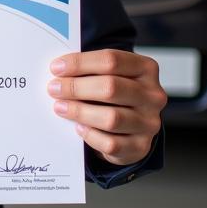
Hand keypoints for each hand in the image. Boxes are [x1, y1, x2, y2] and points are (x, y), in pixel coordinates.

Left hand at [47, 49, 165, 165]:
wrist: (131, 124)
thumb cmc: (114, 93)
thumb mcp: (108, 73)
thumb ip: (89, 69)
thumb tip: (58, 70)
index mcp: (146, 68)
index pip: (111, 60)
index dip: (80, 63)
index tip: (56, 68)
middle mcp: (152, 95)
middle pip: (111, 87)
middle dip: (76, 87)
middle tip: (54, 89)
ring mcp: (149, 123)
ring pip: (111, 118)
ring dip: (79, 112)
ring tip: (60, 107)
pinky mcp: (141, 146)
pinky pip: (112, 144)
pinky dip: (91, 135)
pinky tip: (78, 128)